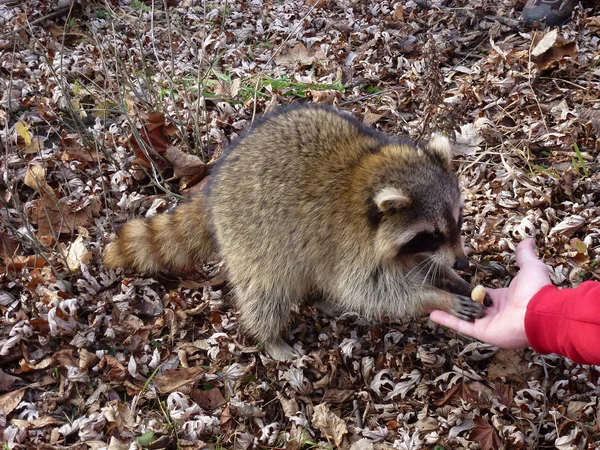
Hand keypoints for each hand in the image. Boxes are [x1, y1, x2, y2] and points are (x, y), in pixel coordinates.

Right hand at [429, 238, 552, 348]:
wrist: (541, 313)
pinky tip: (431, 313)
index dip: (468, 289)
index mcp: (501, 298)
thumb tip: (529, 239)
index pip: (480, 294)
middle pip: (468, 305)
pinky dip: (446, 320)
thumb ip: (524, 255)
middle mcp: (492, 312)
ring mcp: (485, 322)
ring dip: (446, 309)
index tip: (455, 282)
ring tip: (429, 302)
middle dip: (453, 300)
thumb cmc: (536, 291)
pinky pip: (460, 324)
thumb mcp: (530, 267)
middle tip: (437, 291)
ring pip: (460, 315)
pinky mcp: (481, 331)